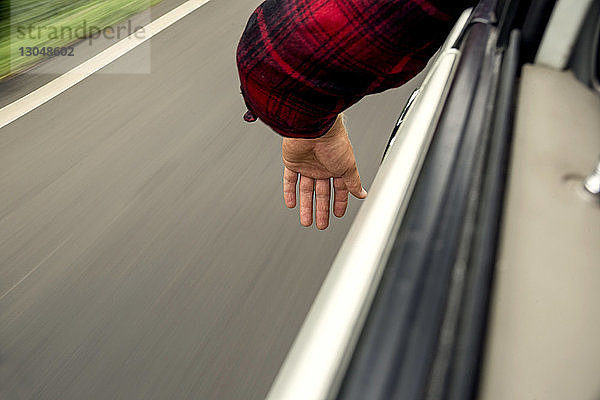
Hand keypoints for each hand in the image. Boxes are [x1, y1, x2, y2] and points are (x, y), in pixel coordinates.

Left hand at [282, 114, 366, 229]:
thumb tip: (362, 193)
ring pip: (306, 190)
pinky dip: (290, 192)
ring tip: (306, 221)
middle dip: (322, 210)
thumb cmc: (334, 141)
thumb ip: (353, 182)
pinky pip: (290, 180)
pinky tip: (291, 204)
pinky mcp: (292, 162)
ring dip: (306, 206)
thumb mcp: (348, 166)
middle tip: (321, 224)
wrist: (314, 128)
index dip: (339, 202)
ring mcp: (306, 165)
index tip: (338, 214)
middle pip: (321, 193)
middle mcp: (322, 167)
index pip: (339, 189)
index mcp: (336, 167)